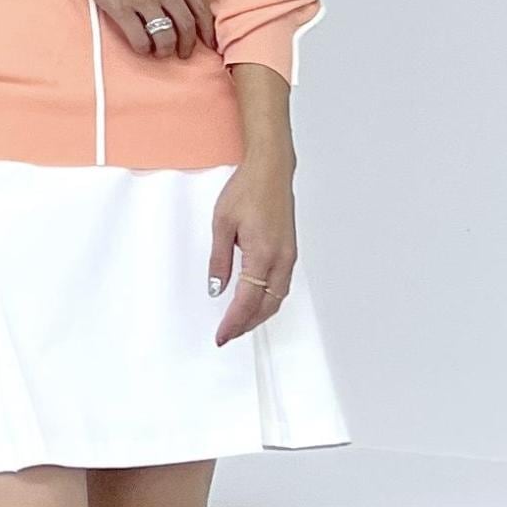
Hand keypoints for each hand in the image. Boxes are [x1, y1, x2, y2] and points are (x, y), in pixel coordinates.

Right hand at [9, 0, 215, 58]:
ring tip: (162, 52)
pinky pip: (139, 38)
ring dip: (166, 49)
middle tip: (184, 52)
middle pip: (186, 24)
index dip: (207, 27)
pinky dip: (144, 48)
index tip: (209, 40)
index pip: (200, 4)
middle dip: (188, 44)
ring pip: (165, 35)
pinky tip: (142, 47)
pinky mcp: (121, 8)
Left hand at [207, 156, 296, 344]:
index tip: (221, 335)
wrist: (271, 170)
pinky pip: (281, 286)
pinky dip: (268, 301)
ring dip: (258, 316)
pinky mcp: (290, 251)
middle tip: (227, 335)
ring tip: (239, 324)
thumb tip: (217, 288)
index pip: (247, 300)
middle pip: (265, 306)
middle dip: (246, 325)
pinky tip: (255, 303)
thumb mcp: (222, 224)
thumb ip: (220, 260)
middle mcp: (281, 259)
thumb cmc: (248, 189)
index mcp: (262, 253)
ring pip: (276, 299)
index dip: (233, 322)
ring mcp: (288, 256)